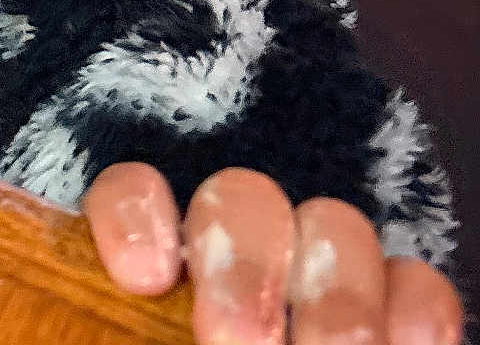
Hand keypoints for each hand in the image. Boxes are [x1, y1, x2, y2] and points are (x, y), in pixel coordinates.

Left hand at [83, 163, 462, 343]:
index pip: (130, 193)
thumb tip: (138, 281)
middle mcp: (235, 242)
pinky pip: (418, 283)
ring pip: (334, 225)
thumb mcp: (114, 336)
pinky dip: (414, 312)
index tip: (141, 273)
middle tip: (233, 339)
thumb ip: (106, 325)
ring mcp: (320, 265)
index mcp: (153, 253)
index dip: (135, 215)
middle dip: (244, 263)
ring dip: (334, 295)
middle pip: (241, 200)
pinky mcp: (395, 309)